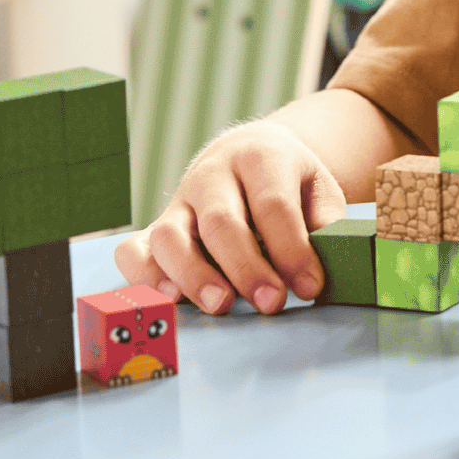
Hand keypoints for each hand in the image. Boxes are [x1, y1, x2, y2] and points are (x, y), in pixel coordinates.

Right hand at [113, 117, 348, 315]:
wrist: (250, 152)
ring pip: (170, 236)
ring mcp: (179, 200)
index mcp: (260, 156)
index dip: (292, 250)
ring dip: (193, 276)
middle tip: (271, 303)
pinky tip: (171, 299)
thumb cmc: (290, 182)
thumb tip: (323, 272)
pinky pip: (133, 249)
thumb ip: (325, 227)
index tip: (309, 287)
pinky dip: (146, 277)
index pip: (273, 204)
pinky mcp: (155, 226)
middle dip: (246, 268)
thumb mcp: (318, 190)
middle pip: (221, 221)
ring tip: (220, 306)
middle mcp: (213, 174)